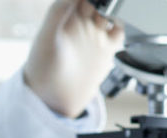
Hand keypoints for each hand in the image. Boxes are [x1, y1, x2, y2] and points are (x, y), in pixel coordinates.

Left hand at [24, 0, 123, 117]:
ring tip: (113, 15)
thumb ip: (59, 11)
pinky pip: (120, 31)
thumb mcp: (47, 36)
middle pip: (99, 0)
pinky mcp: (105, 49)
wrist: (54, 99)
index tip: (95, 0)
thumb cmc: (42, 69)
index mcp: (64, 15)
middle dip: (106, 1)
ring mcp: (94, 35)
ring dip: (116, 9)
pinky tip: (120, 27)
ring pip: (111, 12)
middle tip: (108, 6)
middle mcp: (80, 22)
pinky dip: (125, 25)